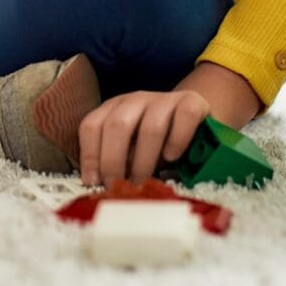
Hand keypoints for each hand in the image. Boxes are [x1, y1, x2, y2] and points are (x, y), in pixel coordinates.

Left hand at [77, 89, 210, 186]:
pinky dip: (177, 140)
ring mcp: (163, 99)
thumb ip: (118, 160)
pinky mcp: (192, 101)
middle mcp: (135, 100)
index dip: (89, 155)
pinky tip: (172, 158)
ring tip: (143, 181)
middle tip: (117, 186)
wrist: (195, 120)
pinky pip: (185, 118)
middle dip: (113, 160)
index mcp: (114, 109)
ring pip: (150, 127)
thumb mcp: (132, 149)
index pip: (91, 126)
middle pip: (117, 125)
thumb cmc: (158, 142)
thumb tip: (103, 186)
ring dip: (144, 160)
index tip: (93, 182)